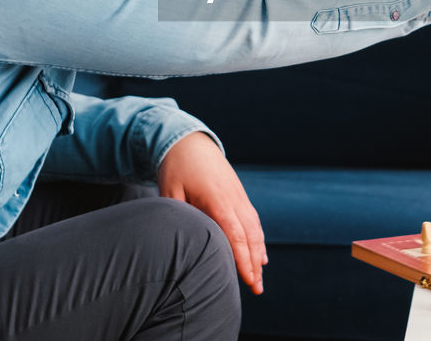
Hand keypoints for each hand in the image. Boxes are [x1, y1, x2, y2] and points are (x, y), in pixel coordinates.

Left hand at [158, 132, 266, 294]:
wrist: (190, 141)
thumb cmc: (176, 167)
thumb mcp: (170, 190)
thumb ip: (179, 216)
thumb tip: (185, 242)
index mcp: (217, 200)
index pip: (234, 234)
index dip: (242, 258)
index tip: (248, 279)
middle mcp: (234, 199)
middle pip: (249, 236)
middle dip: (254, 264)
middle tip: (257, 289)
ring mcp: (239, 196)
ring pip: (255, 229)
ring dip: (259, 254)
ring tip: (259, 278)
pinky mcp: (239, 195)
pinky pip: (253, 221)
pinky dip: (258, 240)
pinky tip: (260, 256)